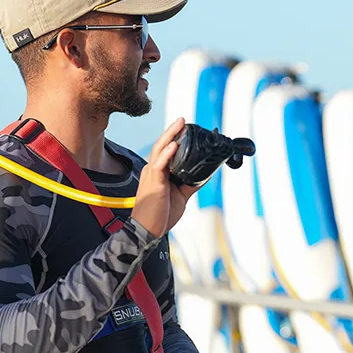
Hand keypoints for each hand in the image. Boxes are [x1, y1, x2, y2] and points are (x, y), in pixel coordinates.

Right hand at [130, 118, 199, 237]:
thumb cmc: (159, 216)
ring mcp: (151, 176)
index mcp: (158, 173)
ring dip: (170, 136)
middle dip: (173, 132)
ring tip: (180, 125)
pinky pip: (159, 165)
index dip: (175, 139)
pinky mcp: (153, 183)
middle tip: (183, 120)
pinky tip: (174, 145)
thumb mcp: (180, 196)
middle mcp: (152, 170)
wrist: (146, 231)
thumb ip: (190, 183)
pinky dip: (167, 154)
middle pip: (162, 146)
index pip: (166, 151)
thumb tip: (205, 174)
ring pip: (159, 150)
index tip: (186, 129)